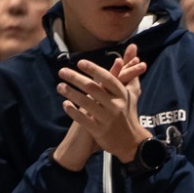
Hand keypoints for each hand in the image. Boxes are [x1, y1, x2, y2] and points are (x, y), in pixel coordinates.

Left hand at [57, 47, 148, 163]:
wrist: (131, 142)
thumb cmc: (128, 113)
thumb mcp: (133, 94)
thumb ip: (131, 73)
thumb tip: (133, 50)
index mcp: (122, 95)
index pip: (107, 78)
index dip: (93, 69)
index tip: (79, 62)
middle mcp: (115, 106)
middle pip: (93, 88)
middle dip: (75, 78)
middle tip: (62, 71)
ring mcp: (107, 119)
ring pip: (86, 103)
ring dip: (70, 93)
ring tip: (59, 86)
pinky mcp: (99, 131)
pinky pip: (83, 119)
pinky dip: (73, 111)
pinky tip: (64, 104)